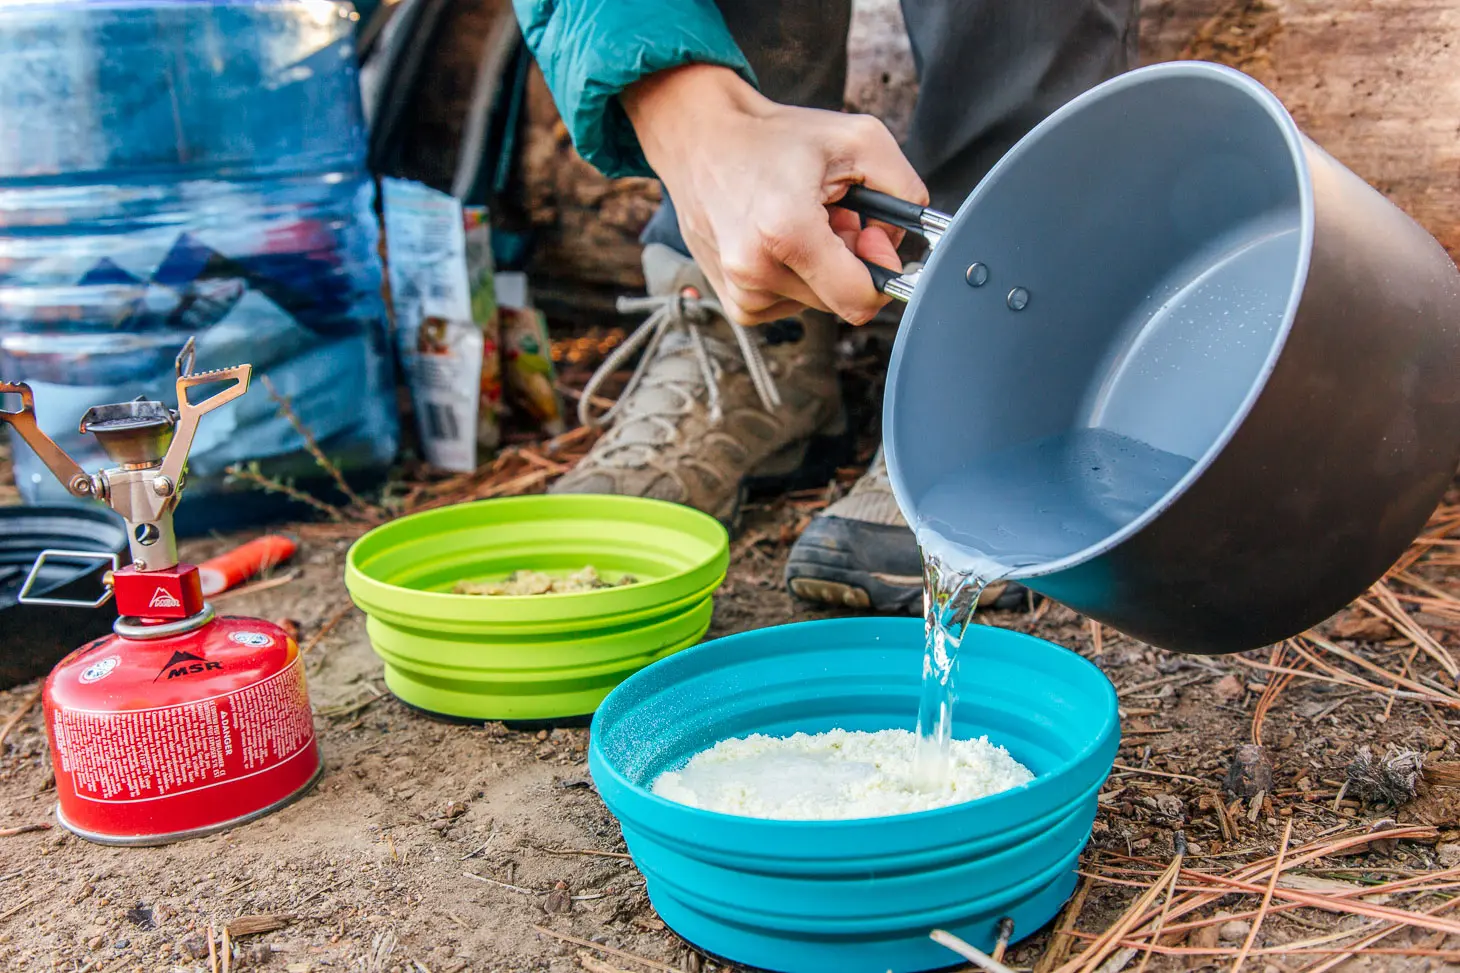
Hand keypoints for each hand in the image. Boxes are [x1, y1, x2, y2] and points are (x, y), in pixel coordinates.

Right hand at [623, 64, 927, 325]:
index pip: (860, 300)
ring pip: (818, 303)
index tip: (872, 236)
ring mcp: (739, 291)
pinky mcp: (732, 301)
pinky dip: (798, 276)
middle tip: (832, 215)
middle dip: (850, 263)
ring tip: (800, 221)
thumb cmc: (776, 137)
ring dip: (822, 268)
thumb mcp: (860, 140)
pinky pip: (791, 305)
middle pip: (841, 301)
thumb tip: (900, 247)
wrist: (702, 138)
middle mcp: (754, 270)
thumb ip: (905, 191)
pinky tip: (779, 239)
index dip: (881, 272)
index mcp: (786, 231)